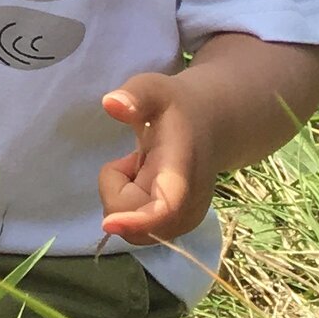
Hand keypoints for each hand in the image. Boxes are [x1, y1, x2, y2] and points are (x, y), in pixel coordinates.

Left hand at [98, 72, 217, 242]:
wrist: (210, 124)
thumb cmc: (175, 105)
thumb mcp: (154, 88)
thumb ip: (134, 95)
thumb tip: (110, 103)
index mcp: (182, 173)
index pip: (165, 209)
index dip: (137, 221)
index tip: (108, 224)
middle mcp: (187, 207)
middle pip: (132, 223)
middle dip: (115, 191)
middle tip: (132, 159)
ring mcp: (183, 222)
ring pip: (130, 229)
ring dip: (122, 197)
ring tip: (141, 168)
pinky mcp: (175, 227)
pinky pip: (135, 228)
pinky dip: (128, 206)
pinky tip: (145, 181)